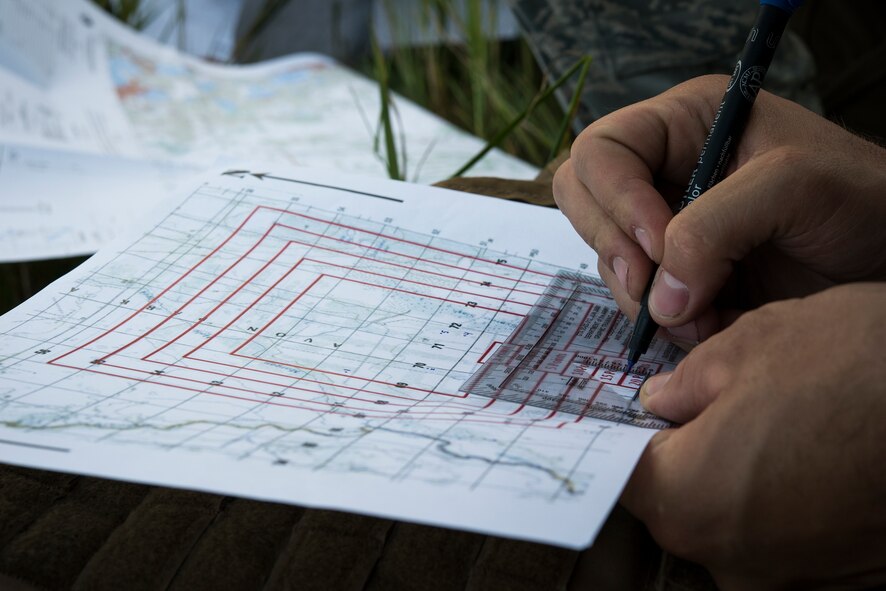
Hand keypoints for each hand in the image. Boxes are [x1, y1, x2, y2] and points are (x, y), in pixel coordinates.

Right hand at [553, 75, 885, 340]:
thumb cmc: (862, 201)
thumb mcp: (794, 187)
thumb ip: (714, 227)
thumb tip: (659, 296)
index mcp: (685, 123)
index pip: (603, 151)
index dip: (616, 200)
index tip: (657, 247)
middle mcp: (665, 171)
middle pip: (583, 201)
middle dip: (615, 251)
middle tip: (656, 290)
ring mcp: (667, 225)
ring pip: (607, 259)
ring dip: (643, 298)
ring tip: (702, 317)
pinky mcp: (678, 274)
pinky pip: (636, 298)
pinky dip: (660, 322)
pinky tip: (706, 326)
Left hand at [621, 283, 885, 589]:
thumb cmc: (860, 366)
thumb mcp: (749, 345)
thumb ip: (684, 382)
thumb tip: (660, 402)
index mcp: (692, 501)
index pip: (622, 473)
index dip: (621, 434)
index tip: (629, 412)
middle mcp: (733, 557)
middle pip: (675, 501)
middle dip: (681, 451)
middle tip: (705, 403)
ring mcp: (790, 575)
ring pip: (730, 518)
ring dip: (735, 472)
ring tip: (771, 419)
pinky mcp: (838, 575)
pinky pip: (781, 533)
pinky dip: (781, 495)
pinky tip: (808, 449)